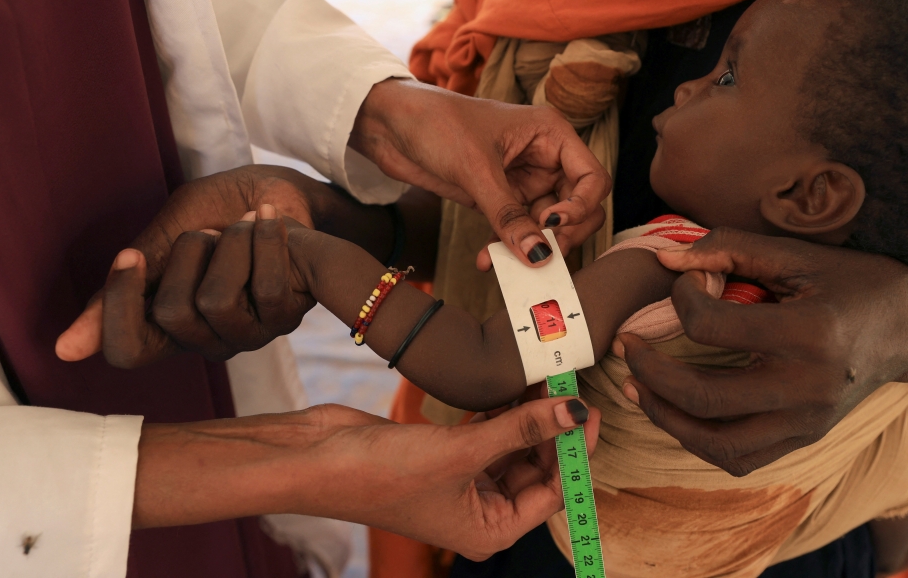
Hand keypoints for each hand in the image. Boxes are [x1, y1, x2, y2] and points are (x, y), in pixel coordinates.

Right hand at [55, 166, 328, 365]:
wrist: (283, 190)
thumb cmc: (222, 210)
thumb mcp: (167, 235)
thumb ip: (127, 286)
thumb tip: (65, 348)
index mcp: (167, 323)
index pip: (128, 351)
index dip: (119, 307)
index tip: (131, 256)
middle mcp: (205, 339)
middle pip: (171, 316)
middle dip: (188, 251)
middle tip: (210, 228)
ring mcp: (247, 333)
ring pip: (217, 303)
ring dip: (230, 244)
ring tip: (244, 222)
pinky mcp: (286, 315)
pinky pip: (268, 288)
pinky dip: (265, 238)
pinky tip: (267, 219)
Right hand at [134, 396, 600, 559]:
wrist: (317, 458)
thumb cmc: (381, 474)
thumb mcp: (461, 453)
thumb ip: (519, 431)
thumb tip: (573, 412)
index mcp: (490, 530)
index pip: (552, 492)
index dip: (575, 452)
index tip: (590, 411)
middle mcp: (480, 510)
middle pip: (536, 468)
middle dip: (553, 429)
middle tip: (569, 384)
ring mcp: (461, 481)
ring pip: (512, 447)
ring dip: (527, 415)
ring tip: (545, 377)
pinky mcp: (444, 453)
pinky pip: (487, 433)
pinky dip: (500, 412)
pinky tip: (512, 386)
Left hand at [350, 79, 610, 267]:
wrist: (388, 124)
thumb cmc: (435, 123)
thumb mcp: (476, 168)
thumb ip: (508, 214)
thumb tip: (538, 255)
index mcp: (551, 134)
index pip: (592, 179)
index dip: (581, 208)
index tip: (552, 226)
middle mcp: (544, 158)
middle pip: (577, 208)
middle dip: (561, 235)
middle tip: (537, 255)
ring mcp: (522, 180)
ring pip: (545, 226)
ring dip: (528, 248)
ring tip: (501, 262)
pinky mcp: (499, 198)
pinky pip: (516, 231)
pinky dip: (507, 248)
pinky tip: (486, 259)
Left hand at [615, 228, 907, 476]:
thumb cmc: (853, 281)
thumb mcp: (796, 254)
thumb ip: (729, 249)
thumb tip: (664, 260)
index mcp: (808, 334)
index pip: (711, 327)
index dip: (682, 298)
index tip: (687, 281)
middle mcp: (808, 389)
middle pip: (703, 396)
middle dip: (649, 370)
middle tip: (626, 344)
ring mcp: (807, 423)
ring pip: (716, 444)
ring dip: (664, 417)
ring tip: (637, 386)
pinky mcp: (804, 439)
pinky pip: (739, 458)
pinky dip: (697, 440)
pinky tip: (675, 410)